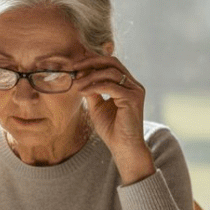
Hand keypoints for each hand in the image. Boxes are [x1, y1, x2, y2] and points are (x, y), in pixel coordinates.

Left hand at [73, 54, 154, 183]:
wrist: (123, 147)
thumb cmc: (111, 129)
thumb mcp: (97, 106)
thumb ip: (92, 91)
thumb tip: (81, 76)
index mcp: (127, 84)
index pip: (110, 64)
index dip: (92, 62)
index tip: (75, 66)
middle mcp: (133, 85)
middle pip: (112, 62)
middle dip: (91, 62)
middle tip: (74, 67)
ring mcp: (135, 90)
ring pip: (111, 72)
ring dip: (90, 76)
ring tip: (76, 84)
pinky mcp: (133, 98)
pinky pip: (111, 86)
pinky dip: (95, 87)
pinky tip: (83, 92)